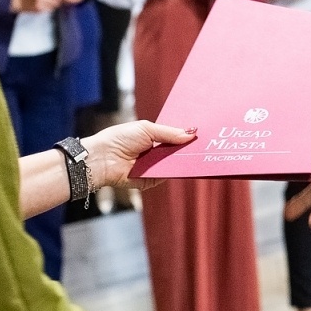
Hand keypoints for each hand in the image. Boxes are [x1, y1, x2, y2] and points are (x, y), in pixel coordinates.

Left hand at [83, 120, 197, 189]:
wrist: (103, 158)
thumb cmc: (119, 139)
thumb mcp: (147, 129)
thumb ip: (169, 133)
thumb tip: (190, 134)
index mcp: (153, 139)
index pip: (174, 138)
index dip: (186, 136)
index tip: (202, 133)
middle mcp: (155, 154)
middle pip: (177, 152)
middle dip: (189, 148)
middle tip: (207, 143)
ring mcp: (154, 168)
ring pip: (175, 164)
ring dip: (186, 160)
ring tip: (202, 152)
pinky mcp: (152, 180)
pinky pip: (168, 175)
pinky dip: (176, 171)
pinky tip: (187, 165)